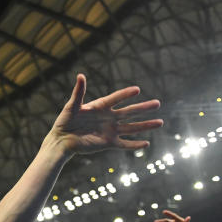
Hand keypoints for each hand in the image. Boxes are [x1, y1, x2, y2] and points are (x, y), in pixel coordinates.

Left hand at [46, 74, 161, 154]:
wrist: (62, 140)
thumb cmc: (65, 121)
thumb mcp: (71, 106)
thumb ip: (78, 92)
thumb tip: (80, 76)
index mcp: (101, 106)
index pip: (116, 98)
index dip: (125, 94)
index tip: (137, 90)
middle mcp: (108, 117)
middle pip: (129, 112)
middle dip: (143, 108)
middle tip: (158, 103)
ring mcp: (110, 130)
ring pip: (131, 127)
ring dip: (145, 125)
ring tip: (160, 122)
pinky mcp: (108, 143)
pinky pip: (124, 144)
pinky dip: (134, 145)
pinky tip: (146, 144)